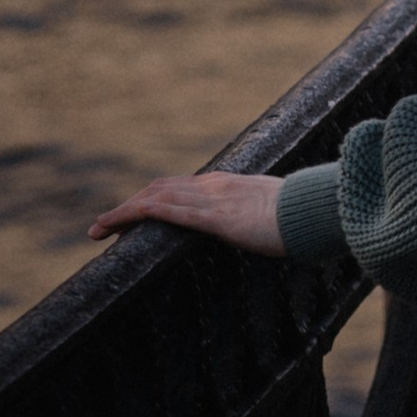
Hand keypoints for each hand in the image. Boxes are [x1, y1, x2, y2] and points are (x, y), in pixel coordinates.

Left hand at [89, 170, 287, 256]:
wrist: (319, 210)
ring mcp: (213, 200)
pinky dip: (142, 214)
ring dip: (123, 213)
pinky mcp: (217, 217)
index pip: (176, 188)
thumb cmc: (303, 216)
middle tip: (101, 227)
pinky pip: (172, 212)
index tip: (130, 216)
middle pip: (158, 190)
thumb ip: (256, 217)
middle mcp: (213, 186)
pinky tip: (123, 220)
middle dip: (127, 208)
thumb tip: (257, 229)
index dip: (149, 200)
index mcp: (226, 185)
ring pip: (156, 198)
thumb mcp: (273, 214)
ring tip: (97, 231)